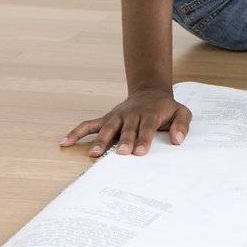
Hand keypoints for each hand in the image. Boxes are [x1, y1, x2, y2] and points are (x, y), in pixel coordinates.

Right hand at [60, 89, 191, 156]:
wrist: (150, 92)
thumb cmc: (166, 108)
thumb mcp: (181, 112)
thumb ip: (182, 124)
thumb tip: (178, 139)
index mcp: (150, 114)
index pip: (147, 127)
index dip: (143, 139)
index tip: (141, 152)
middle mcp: (131, 115)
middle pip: (127, 129)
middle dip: (123, 141)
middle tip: (120, 153)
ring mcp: (117, 116)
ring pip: (107, 128)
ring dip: (100, 140)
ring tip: (93, 154)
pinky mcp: (107, 118)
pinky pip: (89, 125)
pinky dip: (77, 132)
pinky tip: (65, 142)